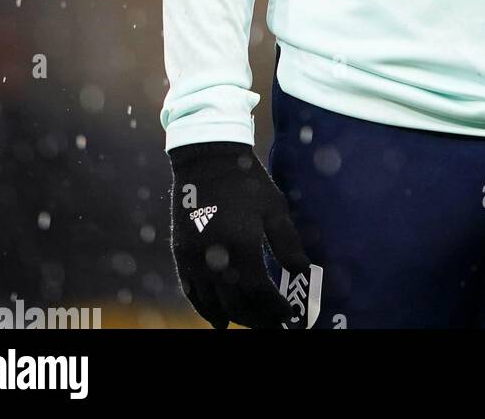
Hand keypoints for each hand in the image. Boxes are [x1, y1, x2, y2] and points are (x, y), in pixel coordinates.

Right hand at [169, 141, 313, 328]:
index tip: (288, 315)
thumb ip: (287, 244)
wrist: (207, 159)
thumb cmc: (247, 181)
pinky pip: (192, 292)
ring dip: (233, 317)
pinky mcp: (180, 253)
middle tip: (272, 325)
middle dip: (257, 318)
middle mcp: (216, 256)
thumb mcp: (274, 208)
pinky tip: (219, 320)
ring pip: (213, 303)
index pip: (259, 292)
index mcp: (243, 243)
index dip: (274, 308)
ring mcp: (194, 257)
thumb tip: (303, 272)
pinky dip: (205, 309)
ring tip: (251, 322)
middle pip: (236, 303)